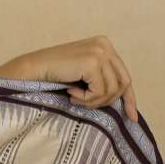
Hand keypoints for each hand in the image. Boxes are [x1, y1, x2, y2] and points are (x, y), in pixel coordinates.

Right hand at [13, 35, 139, 122]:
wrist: (32, 70)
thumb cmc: (53, 76)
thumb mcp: (83, 76)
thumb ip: (101, 80)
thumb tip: (122, 102)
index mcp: (104, 45)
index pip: (124, 75)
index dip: (129, 98)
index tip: (131, 117)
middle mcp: (105, 45)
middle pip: (123, 83)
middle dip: (107, 101)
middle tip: (87, 105)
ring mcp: (100, 52)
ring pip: (112, 90)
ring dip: (93, 101)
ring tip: (75, 98)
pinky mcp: (93, 62)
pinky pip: (100, 91)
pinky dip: (86, 99)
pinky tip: (71, 94)